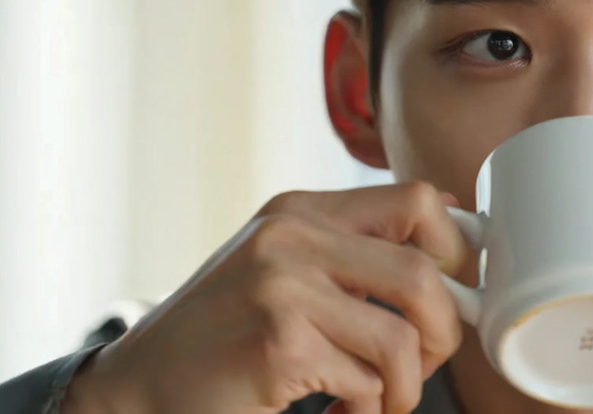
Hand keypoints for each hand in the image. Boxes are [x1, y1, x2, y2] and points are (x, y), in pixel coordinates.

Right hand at [61, 183, 468, 413]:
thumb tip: (455, 256)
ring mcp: (283, 287)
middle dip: (445, 332)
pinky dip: (367, 410)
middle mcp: (293, 238)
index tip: (455, 293)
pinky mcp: (278, 343)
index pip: (418, 201)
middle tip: (424, 364)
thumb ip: (353, 257)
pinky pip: (366, 382)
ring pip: (403, 338)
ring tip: (377, 401)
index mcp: (302, 212)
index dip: (455, 249)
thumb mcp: (284, 270)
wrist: (137, 386)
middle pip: (424, 271)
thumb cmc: (224, 333)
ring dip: (407, 387)